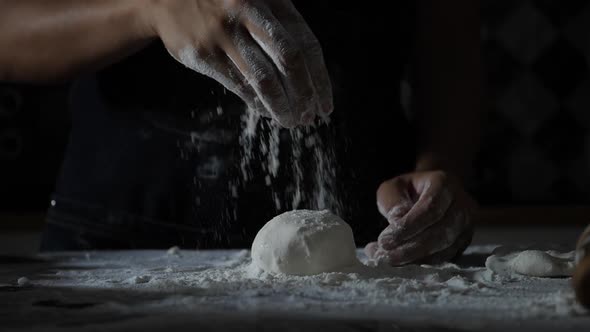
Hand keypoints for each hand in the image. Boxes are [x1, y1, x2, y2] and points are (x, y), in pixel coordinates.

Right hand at [142, 0, 332, 126]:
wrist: (166, 0)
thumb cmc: (221, 5)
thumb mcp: (255, 2)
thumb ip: (281, 28)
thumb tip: (310, 78)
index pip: (306, 43)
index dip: (319, 79)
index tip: (324, 105)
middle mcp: (249, 12)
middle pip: (290, 60)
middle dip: (304, 94)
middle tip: (309, 117)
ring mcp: (225, 33)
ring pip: (264, 78)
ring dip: (281, 105)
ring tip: (290, 121)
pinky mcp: (204, 53)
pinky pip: (238, 84)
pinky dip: (256, 102)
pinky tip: (266, 111)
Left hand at [365, 171, 475, 265]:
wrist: (430, 193)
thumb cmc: (408, 190)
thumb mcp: (393, 187)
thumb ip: (392, 201)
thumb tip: (397, 220)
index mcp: (444, 183)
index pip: (431, 208)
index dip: (408, 226)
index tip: (384, 240)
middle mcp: (462, 204)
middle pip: (441, 232)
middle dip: (410, 248)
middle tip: (384, 256)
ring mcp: (467, 224)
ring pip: (446, 248)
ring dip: (416, 258)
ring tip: (389, 260)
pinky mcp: (464, 242)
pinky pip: (447, 257)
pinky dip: (424, 262)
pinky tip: (404, 262)